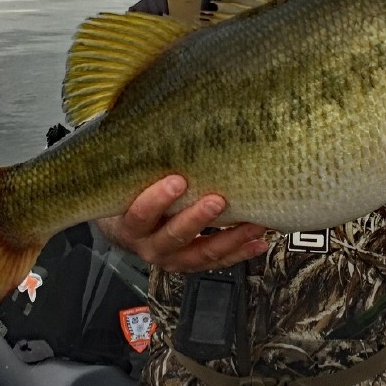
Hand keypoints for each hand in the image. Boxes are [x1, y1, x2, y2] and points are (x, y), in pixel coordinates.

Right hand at [97, 174, 268, 272]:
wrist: (127, 229)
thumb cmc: (131, 197)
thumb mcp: (129, 184)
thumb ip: (145, 167)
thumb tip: (164, 122)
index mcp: (130, 225)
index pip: (141, 214)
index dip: (157, 200)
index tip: (177, 180)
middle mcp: (150, 245)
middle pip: (173, 236)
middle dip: (197, 219)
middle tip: (218, 200)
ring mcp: (172, 258)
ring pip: (201, 254)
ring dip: (230, 239)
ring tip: (253, 225)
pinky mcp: (191, 262)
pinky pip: (217, 261)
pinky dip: (239, 252)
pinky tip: (258, 242)